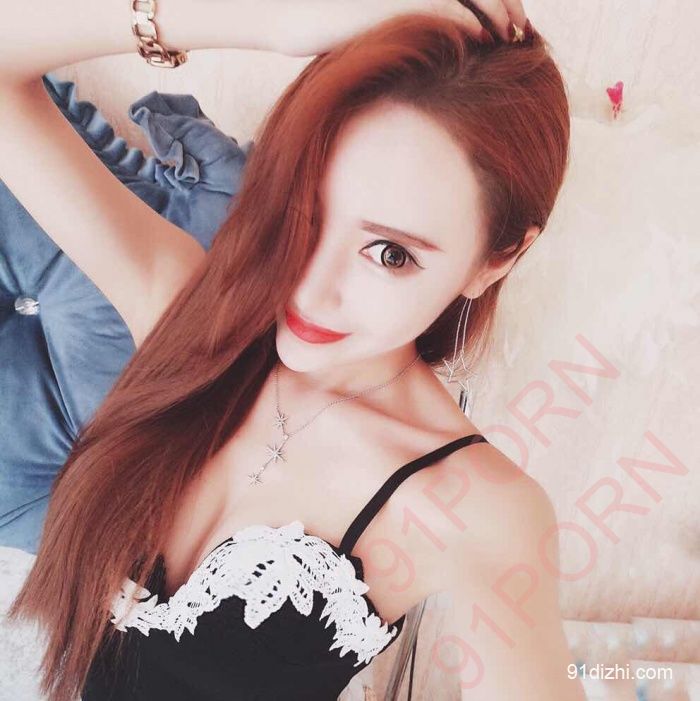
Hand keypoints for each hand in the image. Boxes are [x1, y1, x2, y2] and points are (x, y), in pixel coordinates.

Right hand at [269, 0, 530, 57]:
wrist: (293, 17)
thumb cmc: (327, 28)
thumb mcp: (374, 27)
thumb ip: (407, 28)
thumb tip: (430, 49)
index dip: (494, 0)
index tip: (509, 24)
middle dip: (506, 4)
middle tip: (522, 30)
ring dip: (497, 12)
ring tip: (513, 35)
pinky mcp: (400, 3)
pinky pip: (447, 9)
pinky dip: (470, 22)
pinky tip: (485, 39)